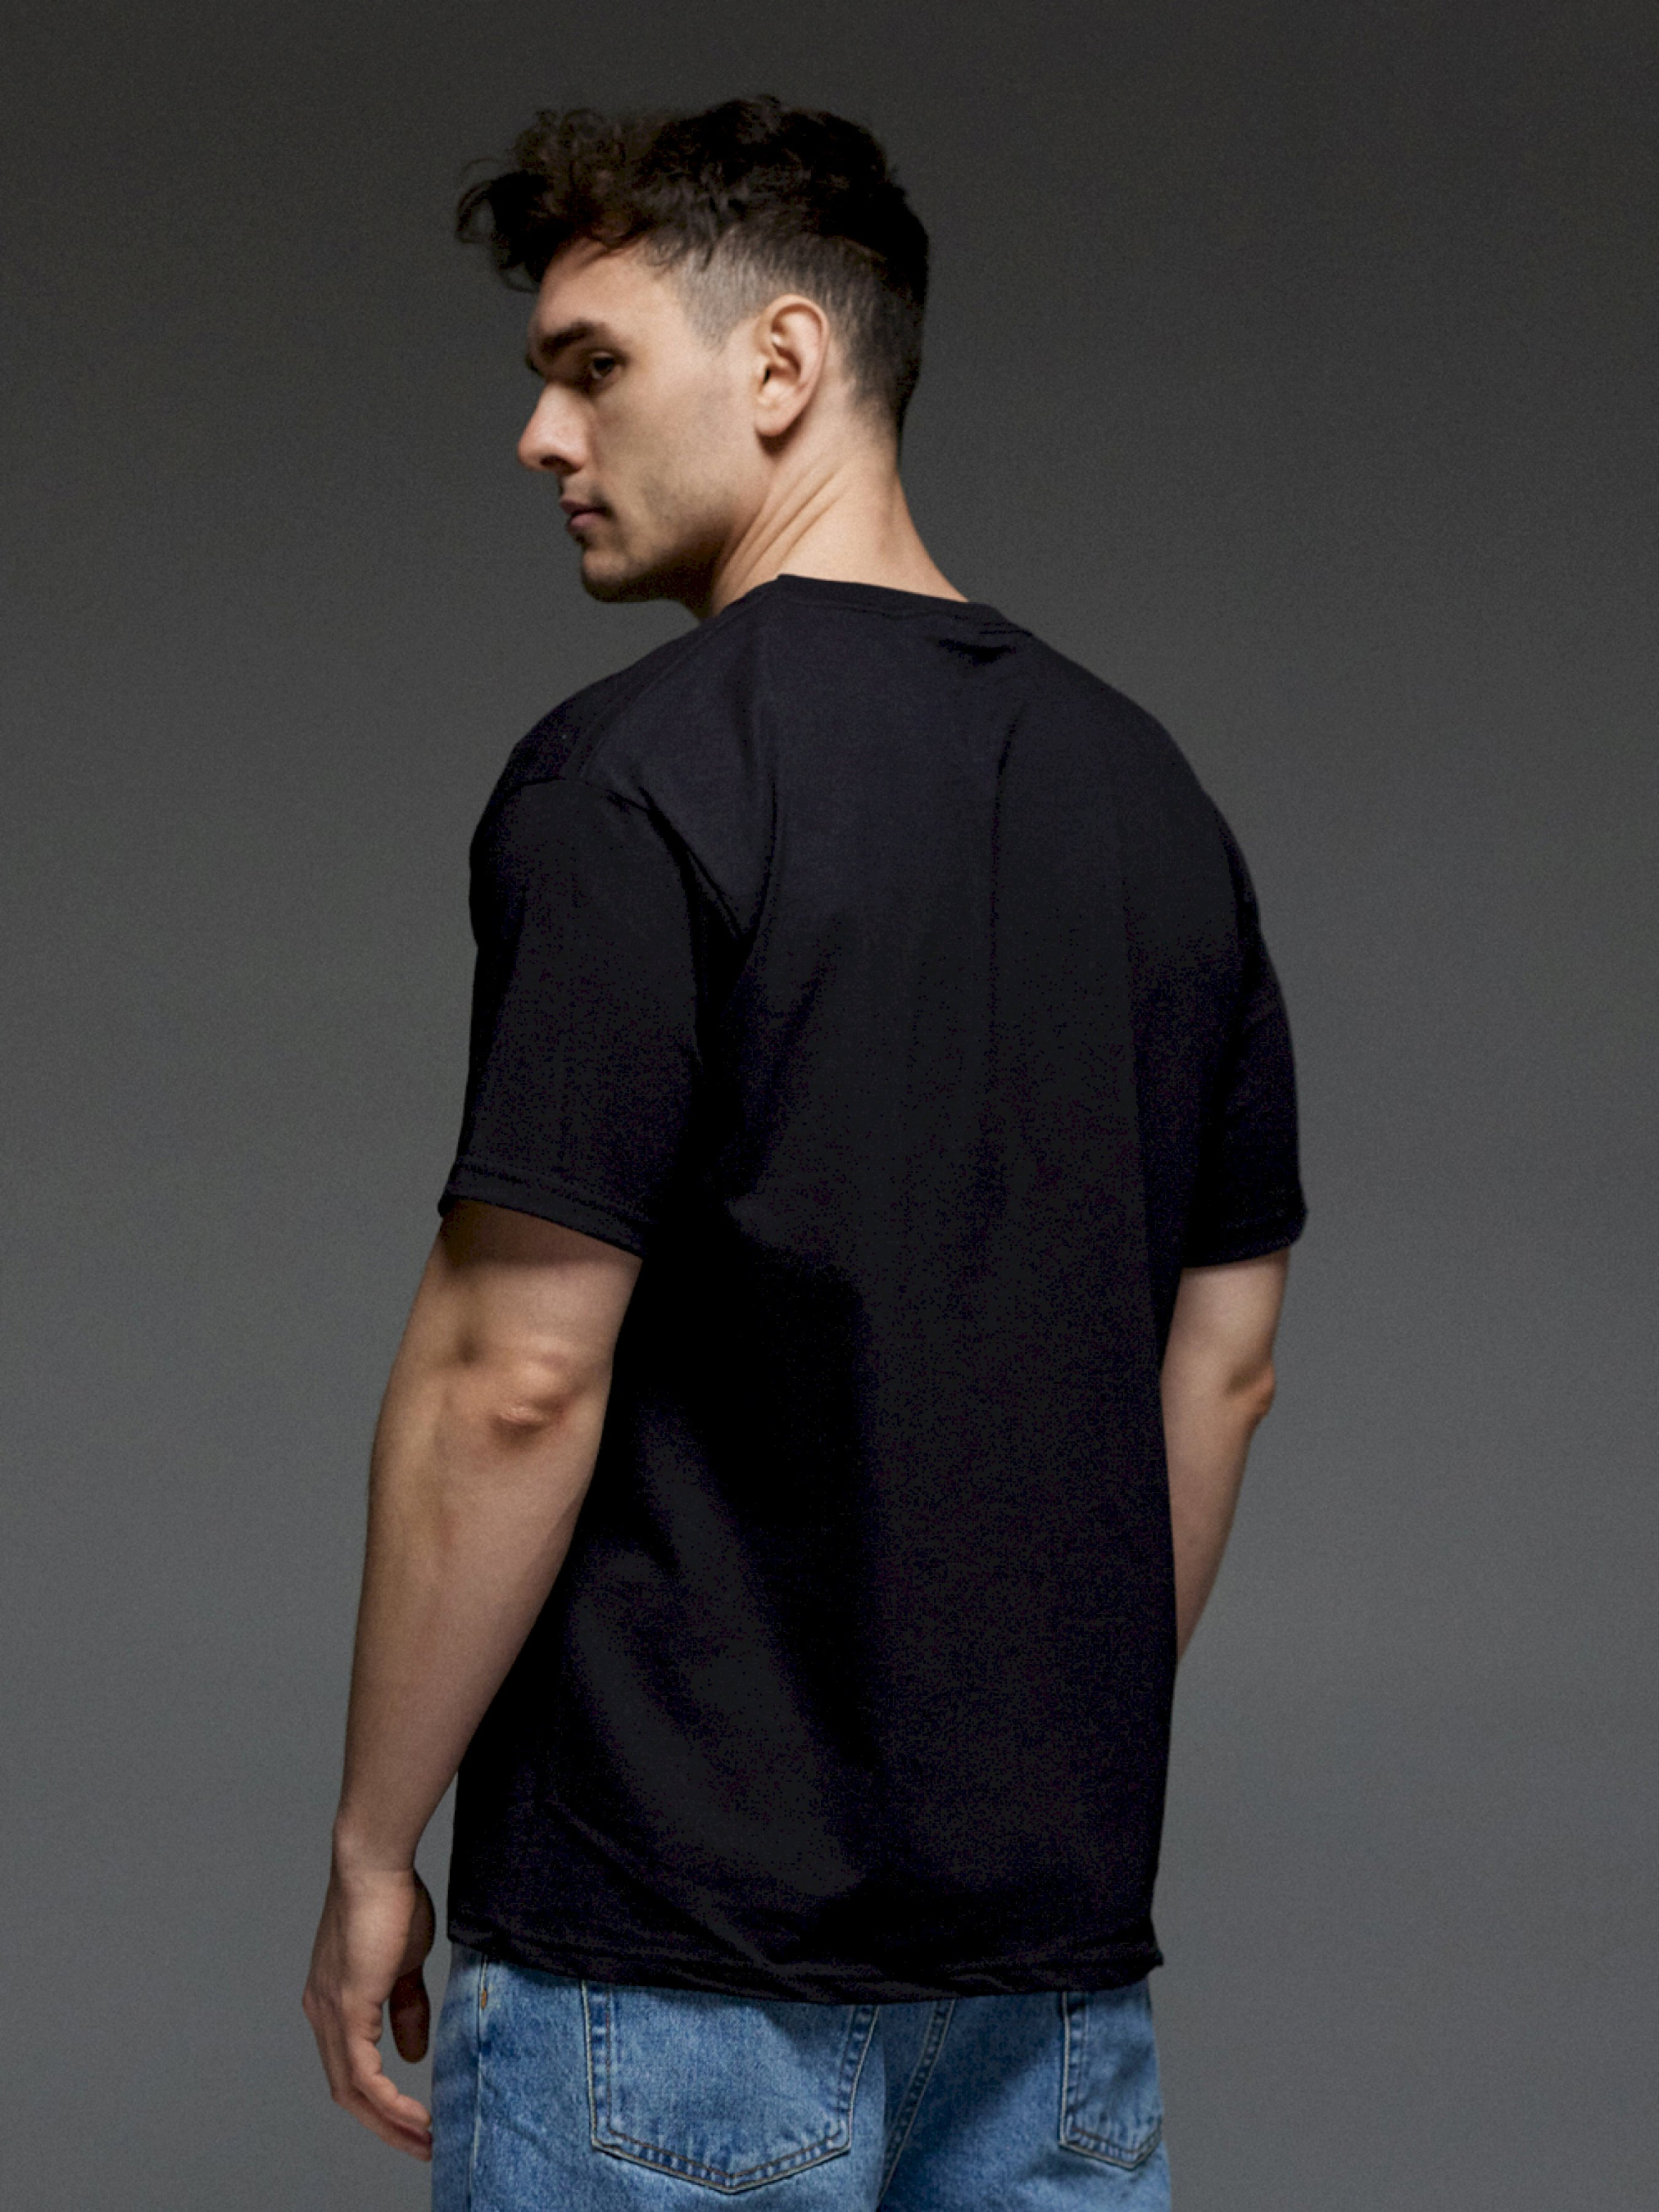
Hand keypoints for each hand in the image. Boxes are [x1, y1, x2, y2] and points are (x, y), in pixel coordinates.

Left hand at [303, 1859, 437, 2159]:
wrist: (375, 1863)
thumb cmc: (391, 1900)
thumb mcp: (405, 1964)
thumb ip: (406, 2008)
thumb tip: (411, 2054)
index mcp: (332, 2002)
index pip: (351, 2067)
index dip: (380, 2100)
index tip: (415, 2119)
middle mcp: (321, 2014)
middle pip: (346, 2090)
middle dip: (385, 2125)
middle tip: (421, 2145)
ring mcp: (329, 2013)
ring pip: (351, 2090)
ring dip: (388, 2123)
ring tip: (424, 2140)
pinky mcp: (346, 2008)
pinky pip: (363, 2074)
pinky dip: (389, 2102)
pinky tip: (414, 2115)